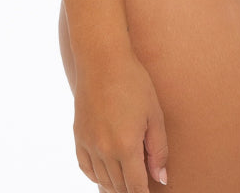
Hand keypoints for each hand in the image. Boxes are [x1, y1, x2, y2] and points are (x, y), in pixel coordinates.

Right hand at [73, 51, 168, 191]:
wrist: (102, 60)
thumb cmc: (133, 82)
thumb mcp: (154, 114)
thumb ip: (158, 150)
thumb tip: (161, 178)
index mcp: (126, 146)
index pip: (136, 187)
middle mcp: (104, 150)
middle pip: (119, 187)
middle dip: (131, 190)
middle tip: (142, 184)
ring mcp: (89, 144)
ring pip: (102, 180)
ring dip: (116, 185)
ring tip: (127, 181)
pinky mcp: (78, 137)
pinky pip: (86, 168)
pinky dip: (96, 176)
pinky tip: (106, 174)